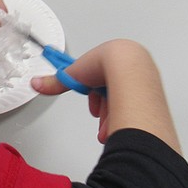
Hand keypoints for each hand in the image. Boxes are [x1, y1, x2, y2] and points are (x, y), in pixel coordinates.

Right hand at [31, 39, 179, 152]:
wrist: (128, 68)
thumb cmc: (106, 65)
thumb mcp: (74, 74)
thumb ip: (55, 82)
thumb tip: (37, 83)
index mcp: (112, 60)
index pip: (100, 79)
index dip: (92, 92)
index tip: (89, 98)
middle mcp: (129, 70)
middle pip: (113, 93)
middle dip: (103, 109)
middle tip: (98, 115)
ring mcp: (142, 82)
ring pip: (124, 104)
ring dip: (112, 118)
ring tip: (107, 127)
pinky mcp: (150, 95)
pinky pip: (136, 110)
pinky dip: (125, 120)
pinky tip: (119, 127)